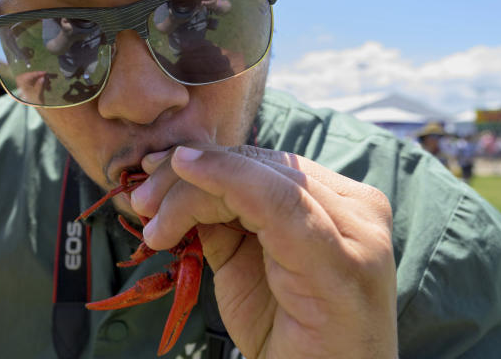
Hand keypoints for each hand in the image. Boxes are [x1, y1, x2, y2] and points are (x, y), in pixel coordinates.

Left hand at [131, 145, 396, 358]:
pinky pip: (275, 201)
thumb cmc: (288, 340)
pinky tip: (185, 176)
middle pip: (262, 164)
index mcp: (340, 206)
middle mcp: (359, 210)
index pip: (265, 164)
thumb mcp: (243, 266)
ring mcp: (358, 231)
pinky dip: (223, 180)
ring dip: (192, 189)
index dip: (206, 160)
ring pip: (262, 176)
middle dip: (191, 173)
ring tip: (154, 222)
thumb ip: (222, 220)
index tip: (151, 168)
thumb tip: (176, 178)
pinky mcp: (343, 258)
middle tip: (142, 196)